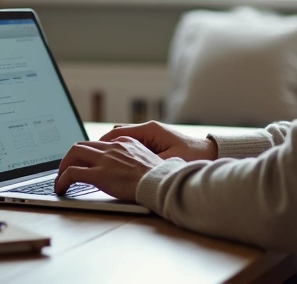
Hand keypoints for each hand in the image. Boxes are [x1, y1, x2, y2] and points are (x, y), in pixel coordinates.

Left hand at [54, 137, 163, 199]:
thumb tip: (131, 167)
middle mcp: (112, 147)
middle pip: (82, 145)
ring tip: (60, 179)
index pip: (98, 143)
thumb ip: (135, 158)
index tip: (82, 163)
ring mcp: (104, 160)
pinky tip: (61, 188)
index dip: (87, 154)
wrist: (161, 183)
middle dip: (70, 157)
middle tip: (66, 169)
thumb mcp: (148, 160)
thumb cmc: (159, 177)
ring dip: (62, 167)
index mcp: (125, 142)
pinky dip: (62, 180)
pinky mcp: (99, 175)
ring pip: (73, 154)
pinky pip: (72, 173)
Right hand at [97, 121, 217, 161]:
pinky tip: (115, 166)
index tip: (89, 153)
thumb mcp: (168, 161)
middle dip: (101, 147)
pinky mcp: (153, 143)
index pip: (117, 133)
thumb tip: (129, 166)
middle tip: (87, 160)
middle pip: (116, 135)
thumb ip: (148, 161)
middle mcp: (148, 130)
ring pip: (122, 140)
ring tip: (98, 164)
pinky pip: (130, 145)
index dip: (101, 144)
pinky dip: (121, 153)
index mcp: (150, 130)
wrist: (209, 153)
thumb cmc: (192, 156)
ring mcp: (150, 135)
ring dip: (110, 150)